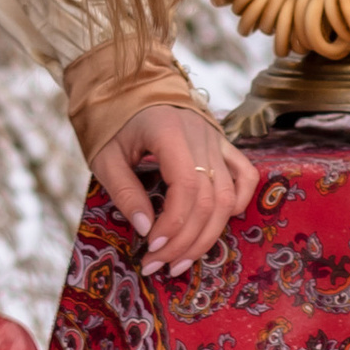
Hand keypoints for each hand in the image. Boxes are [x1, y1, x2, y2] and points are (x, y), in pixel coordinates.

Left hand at [93, 102, 258, 279]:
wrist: (129, 84)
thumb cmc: (113, 120)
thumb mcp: (105, 155)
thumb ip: (124, 191)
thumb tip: (144, 229)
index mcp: (170, 133)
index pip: (185, 188)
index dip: (173, 224)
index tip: (152, 247)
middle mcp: (201, 137)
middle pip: (208, 200)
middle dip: (186, 240)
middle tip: (160, 264)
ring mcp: (216, 140)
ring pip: (227, 196)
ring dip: (208, 234)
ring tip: (182, 260)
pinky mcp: (222, 143)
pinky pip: (245, 175)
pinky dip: (238, 202)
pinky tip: (219, 223)